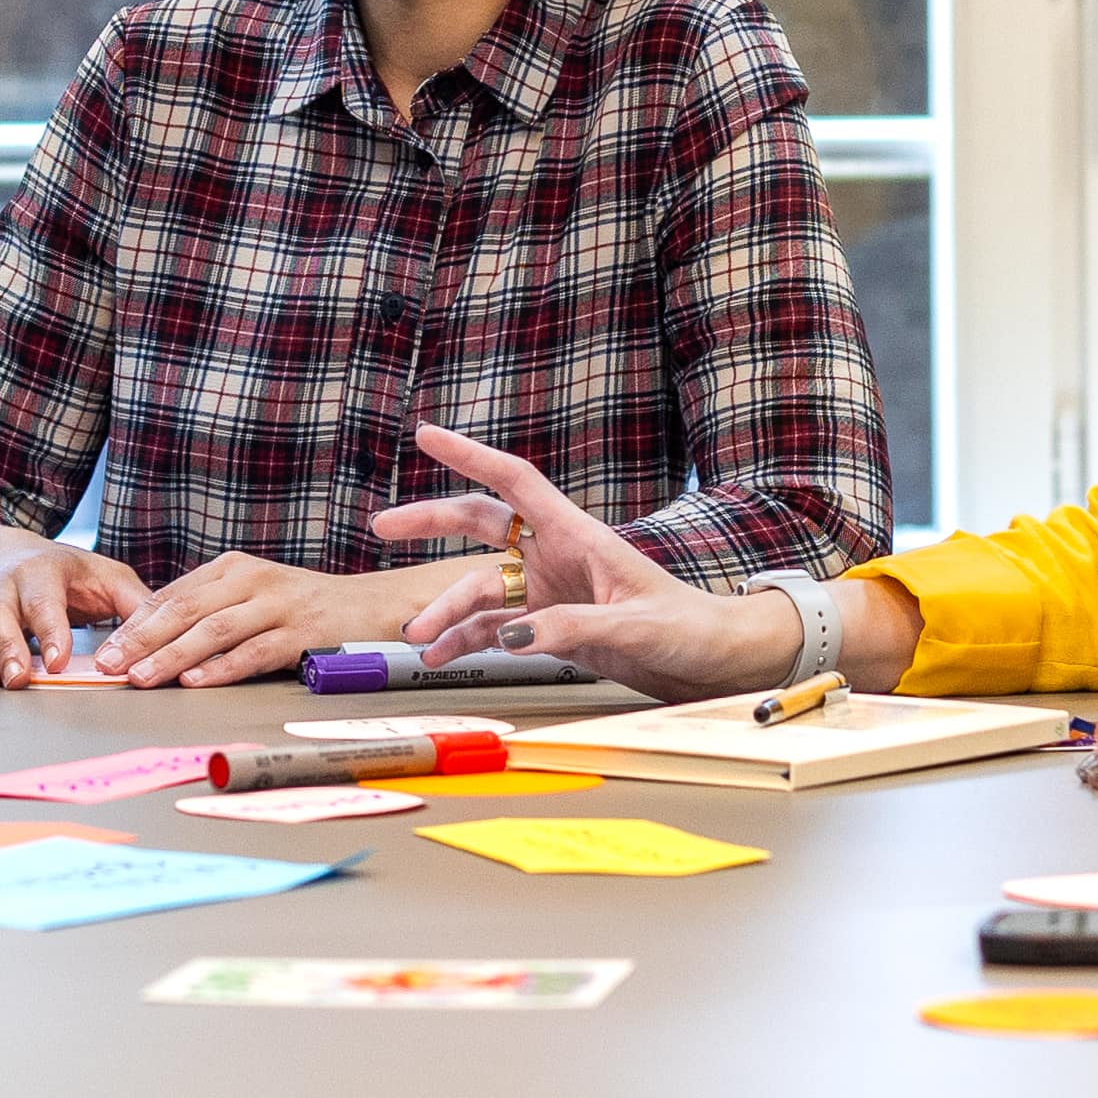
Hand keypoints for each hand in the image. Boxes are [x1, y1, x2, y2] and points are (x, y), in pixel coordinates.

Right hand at [0, 523, 142, 687]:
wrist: (6, 554)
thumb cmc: (64, 573)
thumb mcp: (104, 575)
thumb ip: (135, 603)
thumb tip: (169, 630)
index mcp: (41, 573)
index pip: (44, 601)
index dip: (50, 630)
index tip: (59, 661)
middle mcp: (3, 588)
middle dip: (4, 647)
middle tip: (18, 680)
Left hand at [86, 553, 428, 690]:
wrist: (372, 606)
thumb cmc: (303, 608)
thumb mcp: (252, 597)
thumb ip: (210, 612)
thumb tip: (151, 641)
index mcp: (232, 568)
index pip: (172, 596)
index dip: (134, 624)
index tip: (105, 650)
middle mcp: (251, 578)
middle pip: (185, 610)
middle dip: (142, 640)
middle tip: (110, 665)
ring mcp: (278, 603)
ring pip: (214, 630)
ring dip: (173, 656)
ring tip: (143, 678)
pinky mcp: (302, 631)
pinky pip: (254, 651)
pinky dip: (223, 667)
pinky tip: (197, 681)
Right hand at [378, 424, 804, 696]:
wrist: (714, 662)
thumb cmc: (690, 628)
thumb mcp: (635, 626)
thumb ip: (573, 628)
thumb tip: (512, 635)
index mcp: (579, 536)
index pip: (515, 481)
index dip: (469, 455)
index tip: (425, 435)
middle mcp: (557, 557)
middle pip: (482, 527)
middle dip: (431, 524)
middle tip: (383, 526)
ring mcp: (551, 591)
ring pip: (482, 590)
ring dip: (447, 612)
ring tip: (419, 639)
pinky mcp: (552, 628)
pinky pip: (495, 628)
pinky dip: (467, 641)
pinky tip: (444, 656)